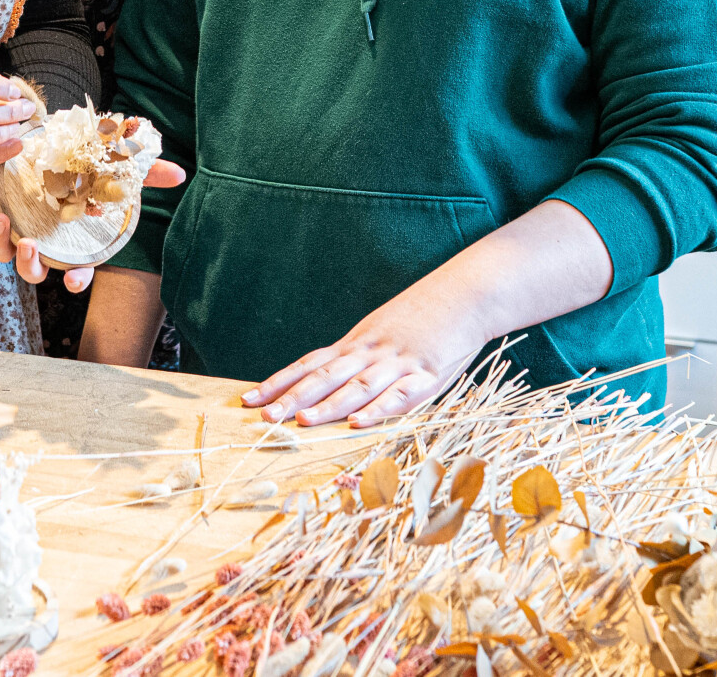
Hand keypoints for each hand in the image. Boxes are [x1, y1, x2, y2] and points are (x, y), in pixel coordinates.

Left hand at [0, 160, 187, 288]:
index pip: (79, 271)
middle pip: (36, 271)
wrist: (48, 140)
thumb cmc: (85, 162)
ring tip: (7, 225)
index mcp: (74, 241)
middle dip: (32, 266)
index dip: (78, 279)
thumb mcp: (115, 166)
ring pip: (8, 256)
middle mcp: (47, 241)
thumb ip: (144, 173)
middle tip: (31, 246)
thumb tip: (180, 174)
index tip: (74, 280)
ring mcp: (21, 230)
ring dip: (6, 248)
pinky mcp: (0, 214)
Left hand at [243, 287, 485, 427]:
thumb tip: (329, 384)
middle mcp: (370, 352)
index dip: (280, 381)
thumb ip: (359, 359)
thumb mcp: (382, 333)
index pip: (310, 364)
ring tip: (302, 422)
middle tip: (264, 416)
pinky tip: (359, 423)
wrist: (466, 294)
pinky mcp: (427, 373)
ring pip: (357, 387)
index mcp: (357, 343)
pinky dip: (379, 409)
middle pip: (325, 377)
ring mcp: (398, 362)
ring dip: (329, 406)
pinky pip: (400, 395)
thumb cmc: (423, 317)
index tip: (250, 398)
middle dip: (293, 398)